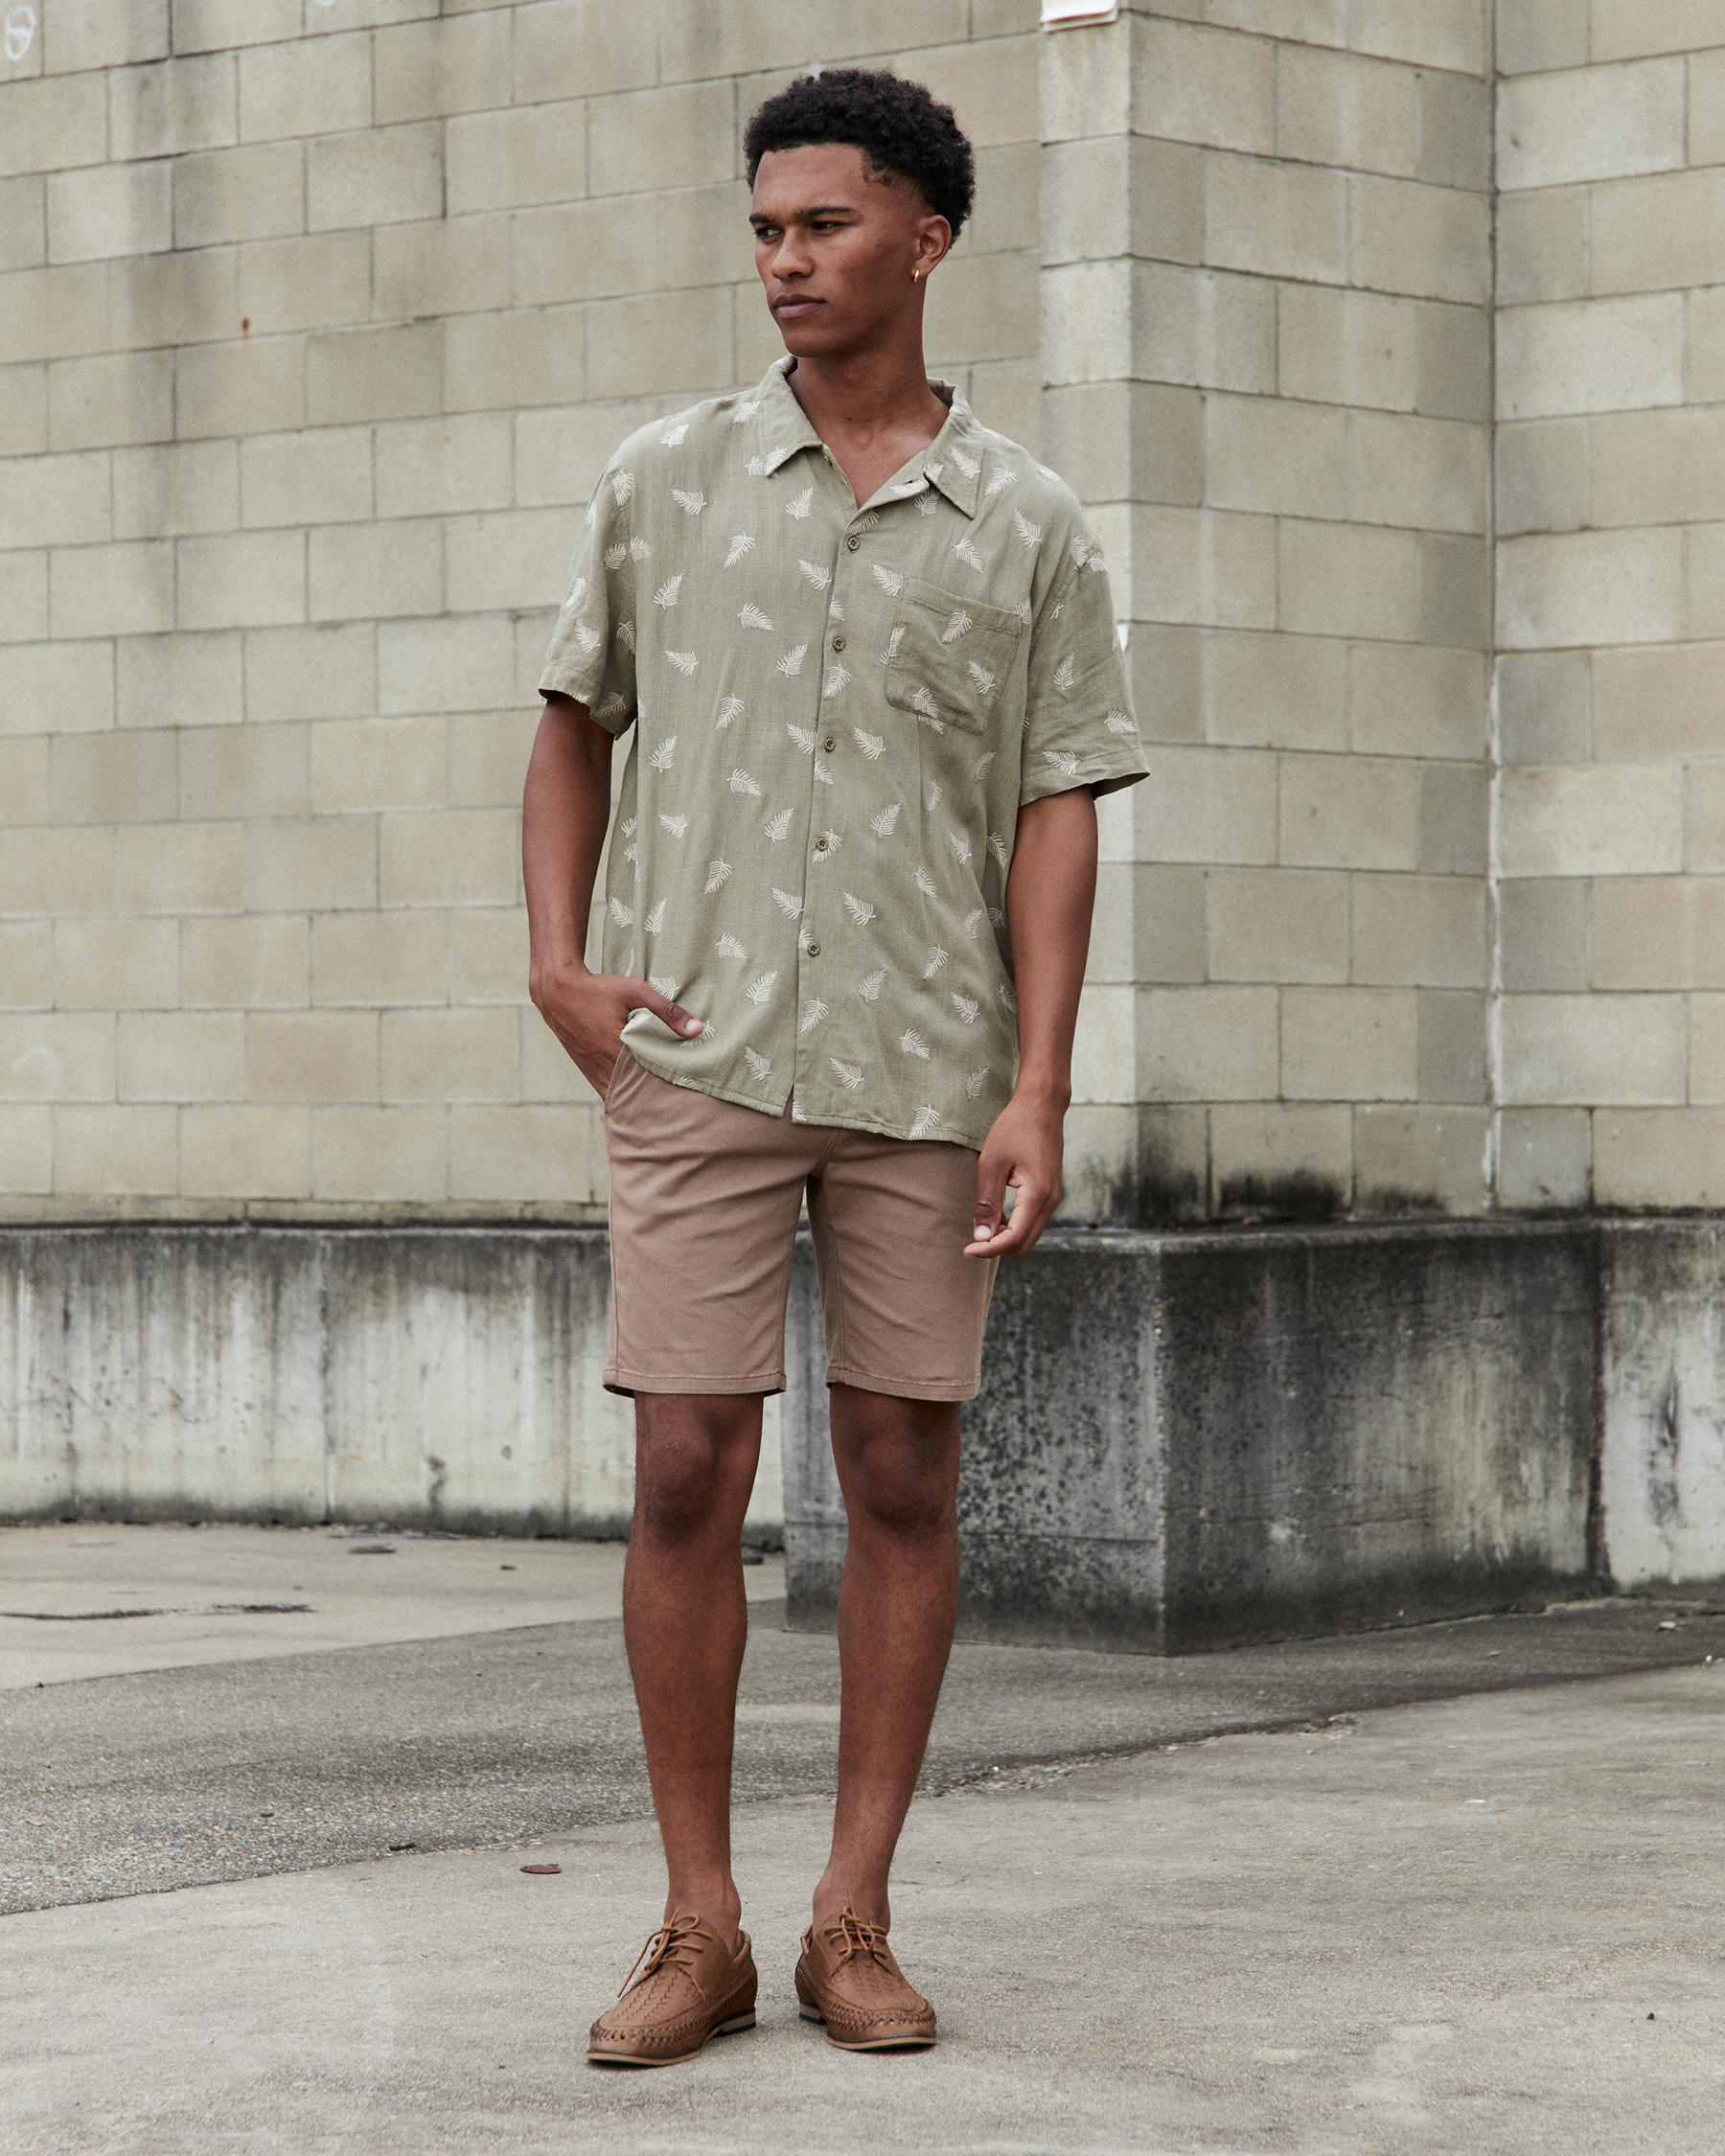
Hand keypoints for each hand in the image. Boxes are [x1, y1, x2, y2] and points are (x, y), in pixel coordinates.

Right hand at [528, 961, 703, 1101]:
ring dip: (634, 1102)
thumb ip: (668, 1011)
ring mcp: (590, 1069)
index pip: (647, 1081)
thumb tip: (698, 1030)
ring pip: (616, 1096)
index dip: (665, 1092)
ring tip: (657, 1108)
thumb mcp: (636, 992)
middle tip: (676, 1109)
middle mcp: (601, 1064)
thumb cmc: (597, 989)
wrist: (557, 990)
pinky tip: (632, 1100)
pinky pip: (603, 1089)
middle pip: (632, 1095)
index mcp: (615, 1049)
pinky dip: (618, 1096)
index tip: (684, 1098)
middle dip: (652, 1102)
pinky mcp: (584, 1067)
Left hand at [963, 1090, 1063, 1258]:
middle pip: (1024, 1245)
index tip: (966, 1249)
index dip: (988, 1250)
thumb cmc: (1015, 1128)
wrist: (1042, 1105)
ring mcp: (1053, 1197)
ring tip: (982, 1222)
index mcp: (1037, 1195)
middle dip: (998, 1247)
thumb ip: (987, 1202)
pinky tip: (996, 1212)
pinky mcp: (1051, 1191)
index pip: (1013, 1239)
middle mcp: (1051, 1201)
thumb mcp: (992, 1164)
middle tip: (972, 1238)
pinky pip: (1033, 1220)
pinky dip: (1014, 1225)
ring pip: (1030, 1234)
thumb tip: (981, 1237)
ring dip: (1006, 1236)